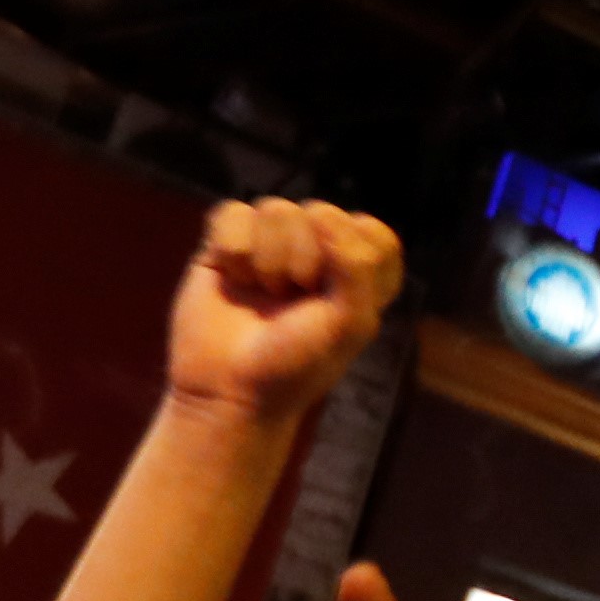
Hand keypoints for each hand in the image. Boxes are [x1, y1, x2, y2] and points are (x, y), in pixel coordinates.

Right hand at [166, 199, 402, 430]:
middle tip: (290, 303)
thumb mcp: (348, 324)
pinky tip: (233, 278)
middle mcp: (318, 250)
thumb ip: (357, 265)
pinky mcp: (227, 243)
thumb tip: (321, 214)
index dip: (352, 259)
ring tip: (262, 294)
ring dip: (268, 261)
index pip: (372, 231)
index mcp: (360, 271)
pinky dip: (233, 248)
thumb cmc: (295, 364)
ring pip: (276, 209)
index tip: (334, 300)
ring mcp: (272, 243)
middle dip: (304, 262)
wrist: (227, 391)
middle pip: (321, 213)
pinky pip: (233, 212)